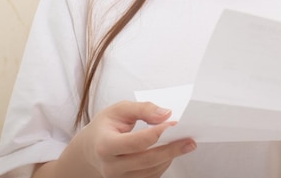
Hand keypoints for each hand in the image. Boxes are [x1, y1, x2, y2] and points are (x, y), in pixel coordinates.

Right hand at [68, 101, 195, 177]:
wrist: (90, 150)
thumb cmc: (105, 127)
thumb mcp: (119, 110)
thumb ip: (142, 109)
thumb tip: (165, 114)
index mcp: (105, 145)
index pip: (135, 142)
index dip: (157, 133)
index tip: (173, 123)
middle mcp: (111, 166)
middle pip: (147, 160)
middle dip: (172, 150)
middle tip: (190, 142)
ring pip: (151, 171)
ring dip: (170, 157)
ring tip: (183, 144)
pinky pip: (150, 176)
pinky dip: (163, 164)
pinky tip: (169, 152)